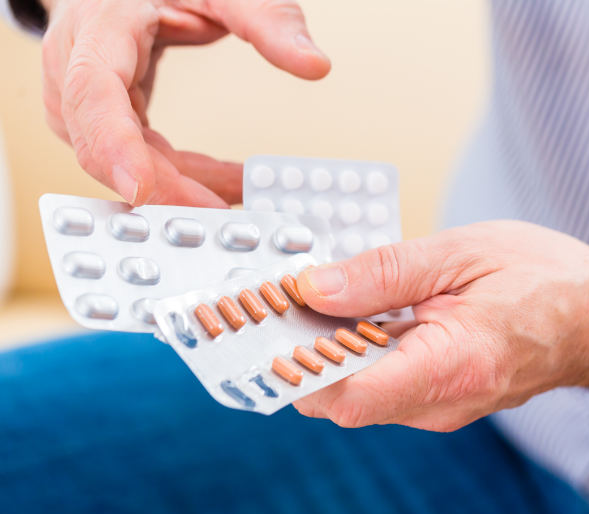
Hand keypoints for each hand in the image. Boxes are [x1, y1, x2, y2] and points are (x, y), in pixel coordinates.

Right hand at [41, 0, 330, 205]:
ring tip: (244, 197)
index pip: (93, 92)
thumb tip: (315, 64)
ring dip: (184, 189)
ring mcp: (82, 100)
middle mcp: (76, 68)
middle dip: (165, 189)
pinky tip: (229, 184)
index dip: (113, 145)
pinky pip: (143, 160)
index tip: (141, 190)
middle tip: (223, 219)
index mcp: (100, 28)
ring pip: (125, 165)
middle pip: (105, 145)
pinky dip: (187, 177)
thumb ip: (269, 21)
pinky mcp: (104, 121)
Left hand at [292, 221, 588, 430]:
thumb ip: (386, 273)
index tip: (261, 324)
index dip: (292, 366)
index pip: (346, 396)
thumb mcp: (464, 253)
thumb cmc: (548, 280)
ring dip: (322, 348)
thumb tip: (315, 287)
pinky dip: (353, 349)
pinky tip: (349, 307)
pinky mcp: (436, 396)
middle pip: (338, 396)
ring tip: (305, 293)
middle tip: (270, 296)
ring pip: (353, 390)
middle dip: (296, 350)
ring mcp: (438, 406)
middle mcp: (441, 403)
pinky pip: (378, 381)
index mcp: (453, 366)